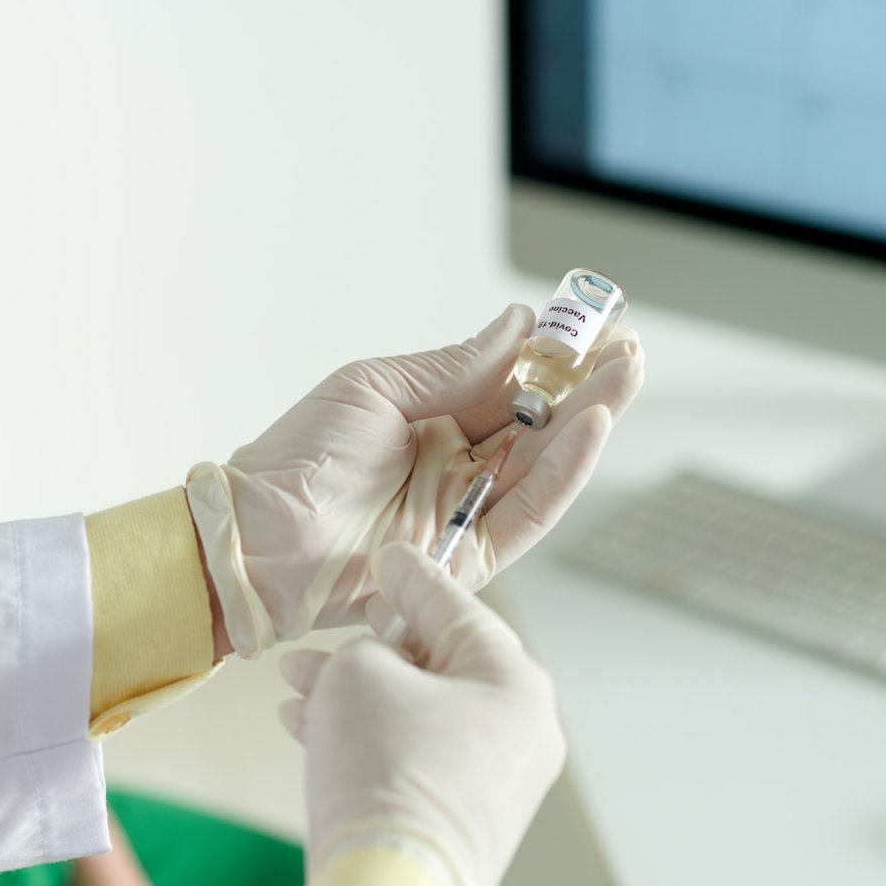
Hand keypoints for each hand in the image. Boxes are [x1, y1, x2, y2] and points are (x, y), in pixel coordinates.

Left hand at [187, 304, 641, 655]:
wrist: (257, 537)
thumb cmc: (294, 461)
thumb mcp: (373, 390)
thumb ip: (451, 368)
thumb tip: (517, 327)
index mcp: (430, 425)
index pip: (508, 390)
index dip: (551, 362)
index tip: (591, 325)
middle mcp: (453, 470)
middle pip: (537, 430)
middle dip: (586, 390)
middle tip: (629, 351)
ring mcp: (462, 515)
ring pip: (542, 469)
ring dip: (587, 425)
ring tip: (623, 378)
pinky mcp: (468, 560)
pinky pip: (526, 514)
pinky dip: (562, 475)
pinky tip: (589, 430)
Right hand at [276, 542, 566, 885]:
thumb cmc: (385, 766)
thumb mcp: (360, 673)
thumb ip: (365, 650)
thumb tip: (365, 670)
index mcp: (516, 683)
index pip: (457, 608)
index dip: (412, 578)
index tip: (388, 557)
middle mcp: (520, 733)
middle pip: (437, 667)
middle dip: (367, 651)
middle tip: (324, 636)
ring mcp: (495, 785)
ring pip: (416, 716)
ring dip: (353, 697)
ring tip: (294, 686)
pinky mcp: (462, 824)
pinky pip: (413, 759)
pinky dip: (366, 739)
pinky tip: (307, 729)